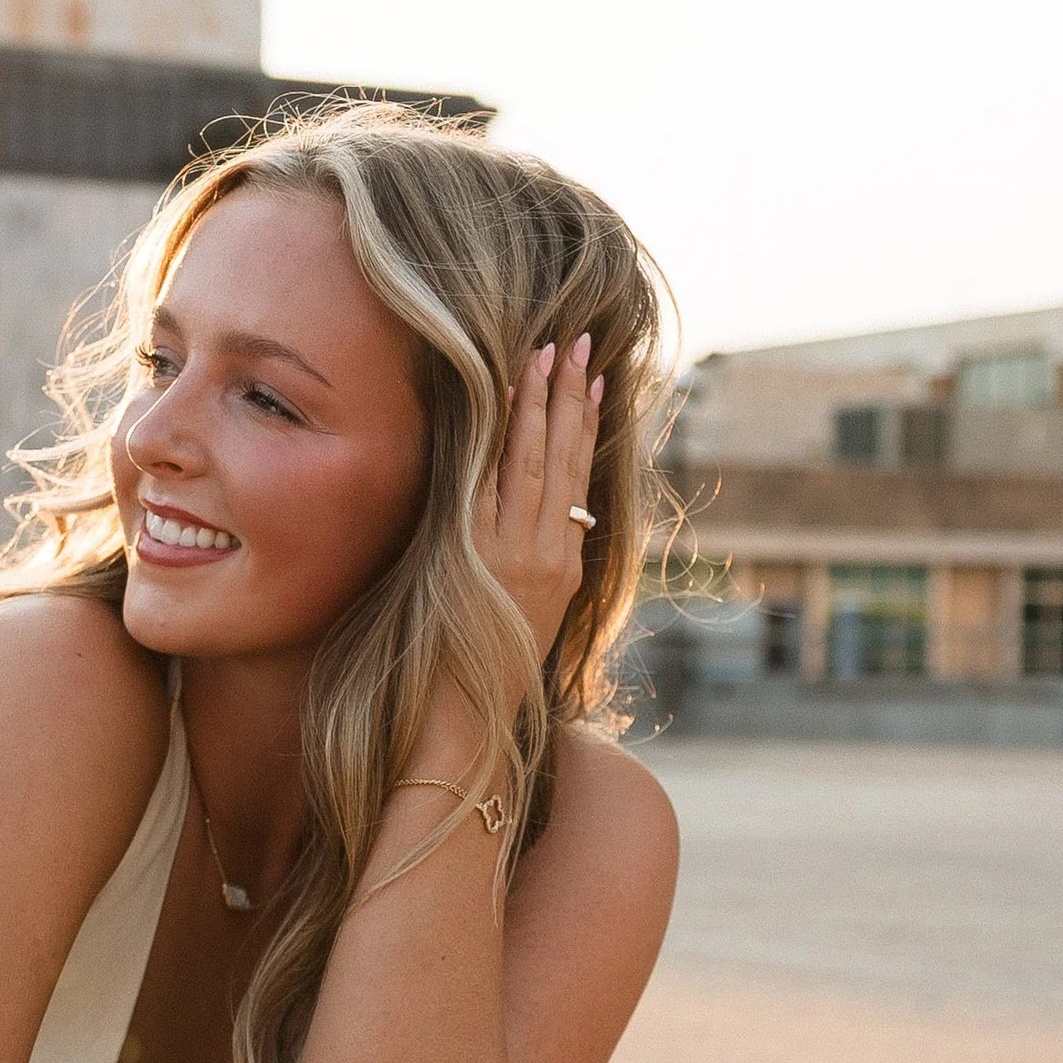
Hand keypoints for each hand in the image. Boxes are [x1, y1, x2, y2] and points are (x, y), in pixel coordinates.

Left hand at [478, 331, 603, 665]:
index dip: (587, 425)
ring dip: (542, 402)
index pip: (581, 479)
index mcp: (566, 568)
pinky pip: (496, 481)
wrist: (467, 723)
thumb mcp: (526, 619)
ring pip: (537, 462)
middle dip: (572, 395)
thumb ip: (532, 569)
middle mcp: (552, 555)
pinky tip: (510, 397)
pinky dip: (505, 435)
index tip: (595, 378)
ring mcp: (520, 554)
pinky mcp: (483, 556)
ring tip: (550, 352)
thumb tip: (535, 532)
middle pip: (567, 460)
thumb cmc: (483, 678)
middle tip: (579, 339)